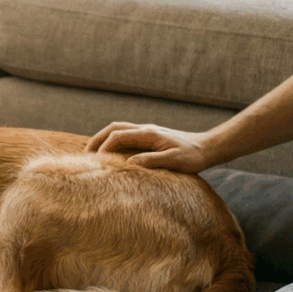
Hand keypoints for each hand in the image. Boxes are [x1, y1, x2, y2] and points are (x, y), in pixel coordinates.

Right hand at [85, 121, 213, 172]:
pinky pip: (126, 135)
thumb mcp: (175, 161)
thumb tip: (130, 163)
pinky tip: (111, 154)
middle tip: (84, 154)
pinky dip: (113, 141)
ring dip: (103, 138)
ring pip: (119, 129)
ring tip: (93, 153)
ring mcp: (147, 132)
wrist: (208, 147)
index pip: (118, 136)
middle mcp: (145, 129)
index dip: (104, 148)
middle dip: (97, 139)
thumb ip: (152, 161)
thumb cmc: (193, 156)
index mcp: (148, 134)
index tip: (96, 162)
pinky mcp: (150, 137)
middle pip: (113, 128)